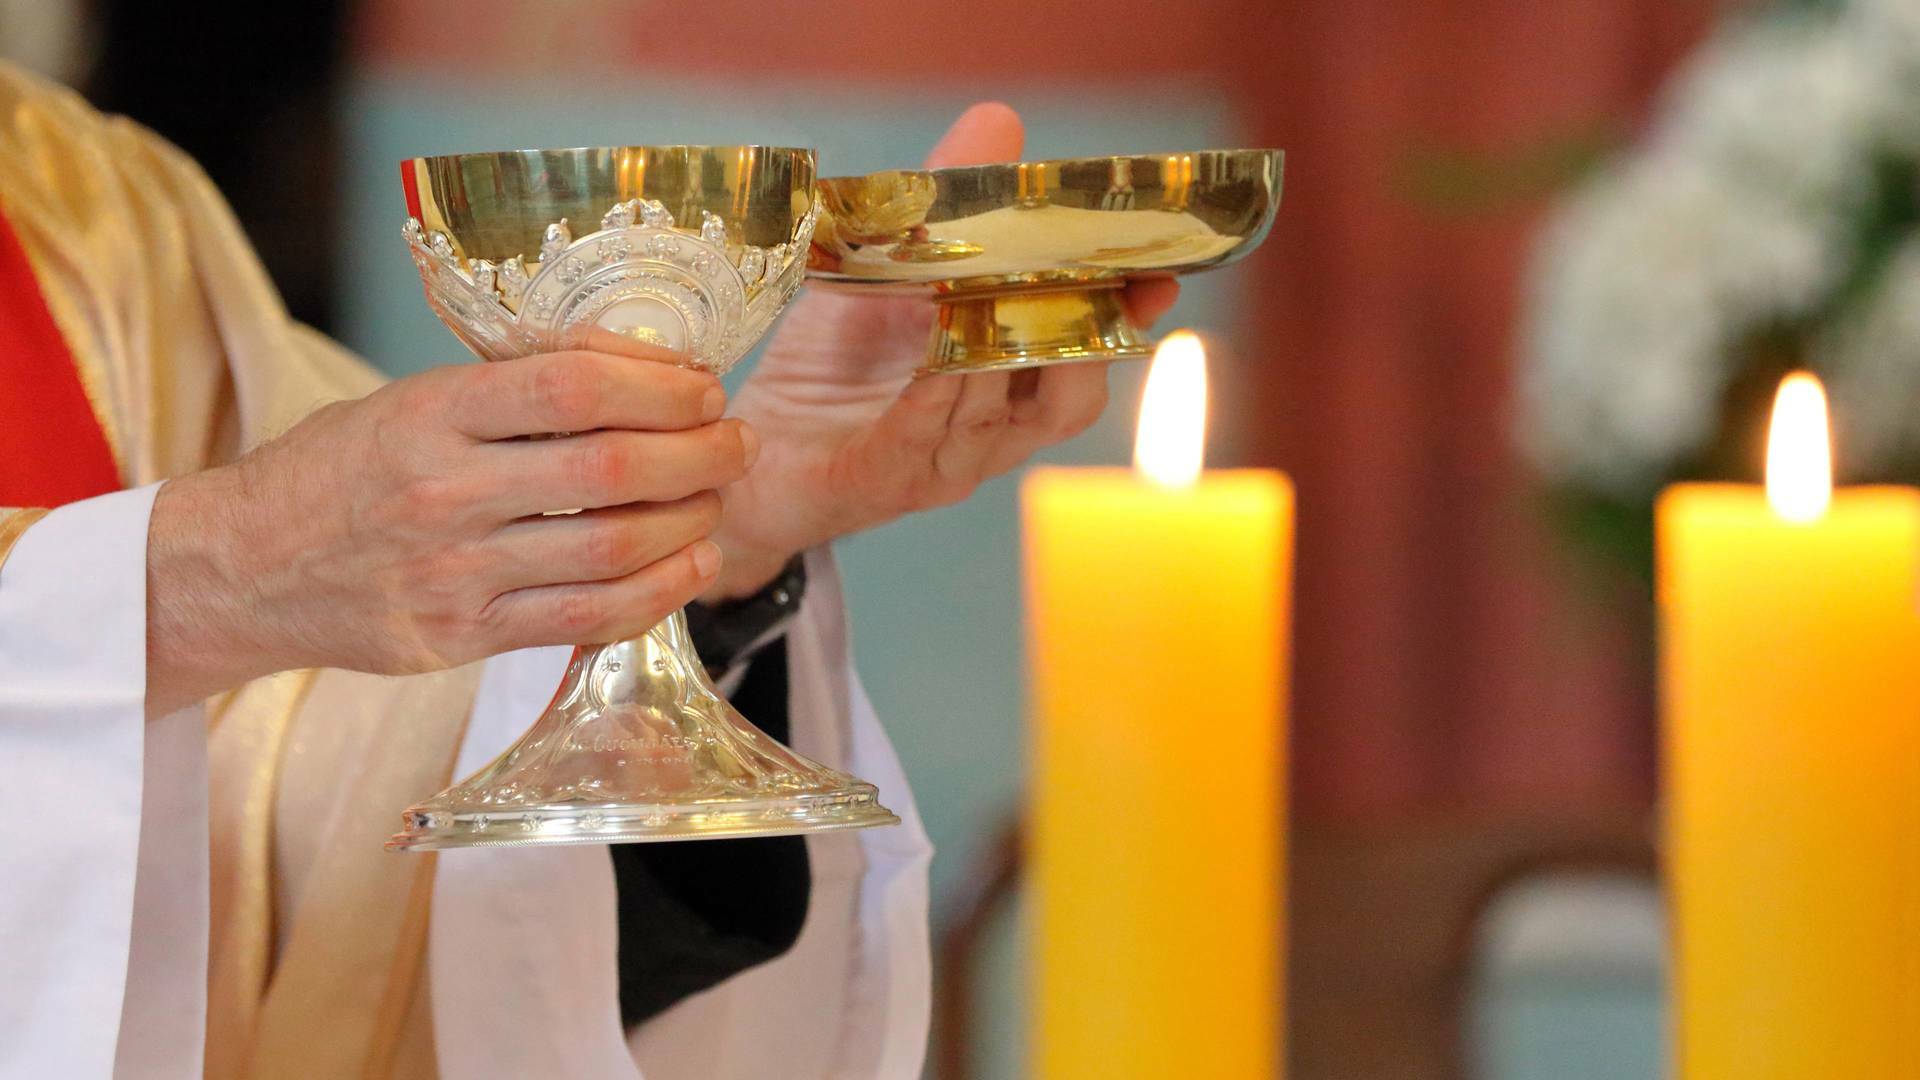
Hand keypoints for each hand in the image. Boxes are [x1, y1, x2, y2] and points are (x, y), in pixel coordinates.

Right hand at [145, 348, 755, 714]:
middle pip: (611, 471)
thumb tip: (640, 368)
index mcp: (432, 414)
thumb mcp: (409, 401)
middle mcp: (445, 492)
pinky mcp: (461, 637)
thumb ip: (510, 390)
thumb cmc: (341, 471)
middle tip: (736, 441)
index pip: (572, 387)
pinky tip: (690, 565)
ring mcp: (454, 572)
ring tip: (718, 500)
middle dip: (699, 454)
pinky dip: (656, 593)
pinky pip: (584, 619)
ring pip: (611, 550)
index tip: (705, 385)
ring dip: (690, 522)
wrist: (242, 569)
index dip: (660, 384)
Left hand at [706, 102, 1179, 598]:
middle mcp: (991, 431)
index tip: (1156, 274)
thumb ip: (941, 209)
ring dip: (1000, 360)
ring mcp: (943, 463)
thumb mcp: (882, 271)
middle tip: (1076, 282)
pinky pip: (924, 443)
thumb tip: (998, 122)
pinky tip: (937, 360)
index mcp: (1006, 382)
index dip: (1128, 318)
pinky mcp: (885, 482)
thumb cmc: (828, 367)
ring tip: (993, 302)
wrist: (749, 452)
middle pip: (1069, 398)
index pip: (1092, 353)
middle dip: (1083, 342)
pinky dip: (935, 400)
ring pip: (1001, 421)